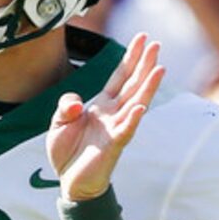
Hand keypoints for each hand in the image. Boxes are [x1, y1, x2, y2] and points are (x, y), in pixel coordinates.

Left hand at [47, 32, 164, 200]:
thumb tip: (78, 102)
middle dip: (144, 64)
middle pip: (132, 84)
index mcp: (102, 104)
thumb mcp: (59, 122)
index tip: (142, 38)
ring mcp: (116, 128)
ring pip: (135, 103)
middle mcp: (113, 113)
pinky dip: (133, 118)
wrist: (70, 182)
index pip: (120, 76)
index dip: (130, 57)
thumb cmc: (67, 151)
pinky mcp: (113, 146)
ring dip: (147, 86)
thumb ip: (66, 105)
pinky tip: (141, 106)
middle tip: (157, 44)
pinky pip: (125, 130)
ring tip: (160, 68)